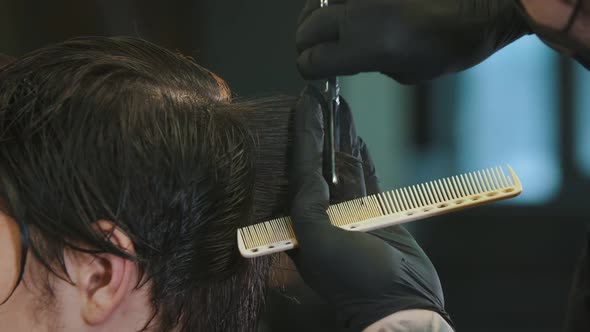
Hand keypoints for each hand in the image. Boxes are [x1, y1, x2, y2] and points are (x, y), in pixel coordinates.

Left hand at [288, 86, 447, 328]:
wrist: (399, 302)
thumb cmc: (353, 280)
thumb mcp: (319, 243)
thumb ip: (307, 205)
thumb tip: (308, 174)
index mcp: (302, 222)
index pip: (300, 169)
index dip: (303, 134)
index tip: (305, 103)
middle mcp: (322, 214)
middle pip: (321, 161)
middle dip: (321, 128)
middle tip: (321, 95)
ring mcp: (350, 212)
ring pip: (345, 164)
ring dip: (342, 136)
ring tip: (339, 106)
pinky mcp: (375, 213)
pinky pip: (367, 176)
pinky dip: (363, 155)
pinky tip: (357, 136)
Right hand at [296, 0, 530, 83]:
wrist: (484, 2)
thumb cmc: (454, 44)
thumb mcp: (408, 74)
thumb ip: (370, 65)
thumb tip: (350, 55)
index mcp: (363, 48)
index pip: (311, 60)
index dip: (310, 68)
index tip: (314, 68)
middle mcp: (355, 15)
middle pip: (307, 29)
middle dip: (307, 43)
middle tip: (317, 47)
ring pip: (317, 1)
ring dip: (315, 15)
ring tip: (326, 23)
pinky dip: (337, 3)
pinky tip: (346, 9)